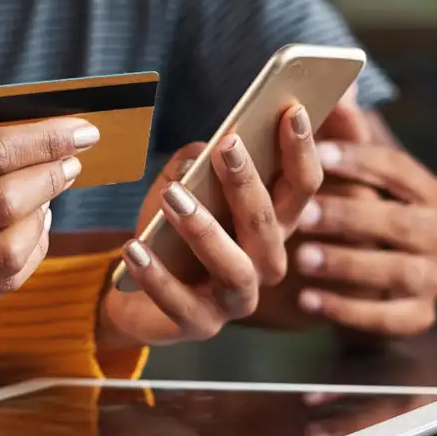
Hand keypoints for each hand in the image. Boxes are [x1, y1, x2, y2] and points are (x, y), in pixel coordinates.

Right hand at [0, 117, 100, 321]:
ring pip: (8, 249)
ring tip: (47, 197)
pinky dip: (30, 252)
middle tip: (69, 165)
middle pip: (3, 202)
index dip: (45, 141)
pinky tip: (32, 230)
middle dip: (50, 178)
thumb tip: (35, 132)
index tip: (81, 132)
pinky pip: (1, 282)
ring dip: (44, 218)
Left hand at [98, 104, 323, 346]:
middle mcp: (266, 262)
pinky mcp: (200, 325)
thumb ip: (195, 163)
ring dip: (204, 229)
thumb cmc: (168, 231)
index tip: (293, 110)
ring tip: (174, 197)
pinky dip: (156, 276)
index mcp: (273, 223)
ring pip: (234, 265)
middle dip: (249, 183)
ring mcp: (237, 298)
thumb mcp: (181, 186)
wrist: (134, 290)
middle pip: (270, 222)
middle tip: (228, 145)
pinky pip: (180, 303)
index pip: (302, 186)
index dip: (302, 150)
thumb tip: (204, 149)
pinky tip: (134, 248)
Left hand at [287, 99, 436, 335]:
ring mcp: (435, 279)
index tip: (316, 153)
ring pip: (395, 272)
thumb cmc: (365, 215)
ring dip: (347, 264)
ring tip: (301, 259)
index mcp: (431, 194)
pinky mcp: (419, 317)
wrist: (385, 281)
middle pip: (398, 223)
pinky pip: (387, 318)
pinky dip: (348, 311)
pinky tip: (309, 302)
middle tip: (304, 213)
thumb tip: (340, 83)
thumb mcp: (358, 179)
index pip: (399, 170)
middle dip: (349, 216)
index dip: (359, 161)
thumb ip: (348, 136)